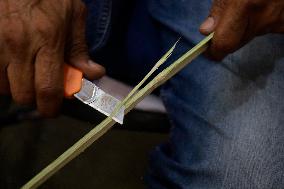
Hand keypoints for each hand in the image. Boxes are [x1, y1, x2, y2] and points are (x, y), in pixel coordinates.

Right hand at [0, 0, 104, 116]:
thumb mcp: (73, 15)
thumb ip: (80, 48)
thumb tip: (93, 73)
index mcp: (47, 40)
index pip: (48, 89)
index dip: (50, 107)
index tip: (53, 109)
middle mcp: (19, 45)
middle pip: (23, 94)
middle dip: (34, 98)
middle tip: (41, 88)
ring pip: (2, 87)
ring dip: (16, 86)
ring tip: (25, 73)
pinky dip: (1, 76)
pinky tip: (10, 65)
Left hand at [199, 0, 283, 59]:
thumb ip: (219, 8)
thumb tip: (207, 31)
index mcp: (245, 4)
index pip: (225, 43)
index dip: (214, 51)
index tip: (209, 50)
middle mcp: (263, 16)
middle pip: (236, 43)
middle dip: (228, 38)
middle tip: (227, 22)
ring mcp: (278, 21)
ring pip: (251, 36)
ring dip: (244, 28)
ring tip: (248, 7)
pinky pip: (266, 30)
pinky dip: (260, 23)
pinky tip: (262, 7)